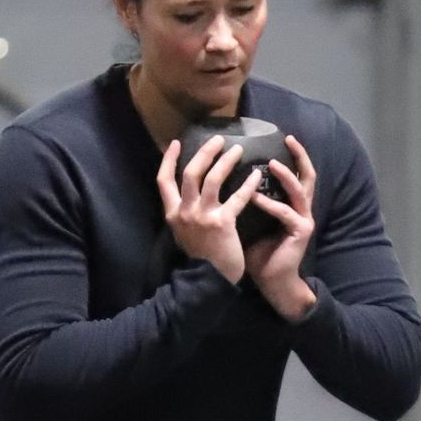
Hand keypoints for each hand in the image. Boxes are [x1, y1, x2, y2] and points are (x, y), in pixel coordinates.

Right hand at [156, 132, 264, 286]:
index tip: (176, 142)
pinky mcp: (222, 223)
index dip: (169, 159)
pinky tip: (256, 175)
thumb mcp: (184, 233)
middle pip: (190, 173)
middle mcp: (184, 212)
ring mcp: (202, 217)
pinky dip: (248, 184)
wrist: (208, 282)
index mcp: (172, 214)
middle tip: (217, 139)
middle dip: (204, 153)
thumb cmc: (200, 258)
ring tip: (238, 149)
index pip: (163, 180)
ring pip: (212, 179)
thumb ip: (184, 213)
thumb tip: (191, 194)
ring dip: (226, 161)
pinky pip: (237, 197)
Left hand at [243, 135, 317, 319]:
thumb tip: (216, 183)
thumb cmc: (258, 253)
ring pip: (299, 190)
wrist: (271, 282)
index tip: (282, 138)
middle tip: (289, 138)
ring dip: (285, 175)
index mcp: (290, 205)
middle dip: (300, 156)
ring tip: (271, 163)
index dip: (291, 156)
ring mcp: (303, 220)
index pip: (294, 174)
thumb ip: (242, 203)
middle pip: (307, 175)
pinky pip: (284, 213)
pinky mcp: (300, 232)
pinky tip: (253, 196)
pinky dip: (269, 203)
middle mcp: (300, 209)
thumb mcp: (248, 222)